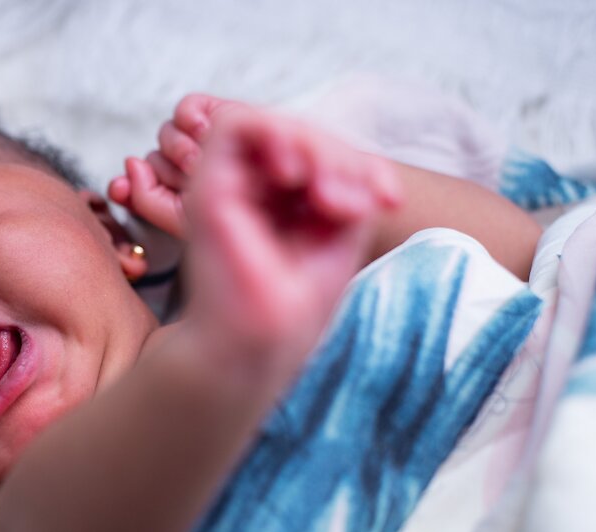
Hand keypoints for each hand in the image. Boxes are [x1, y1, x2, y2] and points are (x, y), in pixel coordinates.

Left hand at [108, 93, 243, 238]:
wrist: (297, 202)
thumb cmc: (248, 218)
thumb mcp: (187, 221)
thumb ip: (146, 199)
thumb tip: (128, 163)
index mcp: (176, 196)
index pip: (136, 182)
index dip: (135, 184)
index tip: (140, 190)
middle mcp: (187, 167)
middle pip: (153, 156)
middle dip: (166, 169)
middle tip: (191, 179)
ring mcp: (203, 139)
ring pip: (166, 132)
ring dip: (177, 147)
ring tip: (198, 163)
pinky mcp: (220, 113)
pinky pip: (188, 107)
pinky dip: (189, 117)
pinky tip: (203, 132)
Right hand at [184, 105, 403, 375]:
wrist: (258, 343)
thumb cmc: (293, 302)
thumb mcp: (341, 231)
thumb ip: (350, 184)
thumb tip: (357, 163)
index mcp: (276, 200)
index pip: (315, 152)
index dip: (357, 163)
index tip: (389, 200)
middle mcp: (247, 188)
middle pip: (295, 133)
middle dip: (337, 156)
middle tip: (358, 201)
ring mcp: (224, 184)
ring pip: (268, 123)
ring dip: (309, 144)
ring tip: (327, 191)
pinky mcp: (207, 185)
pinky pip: (234, 124)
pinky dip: (272, 134)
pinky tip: (295, 172)